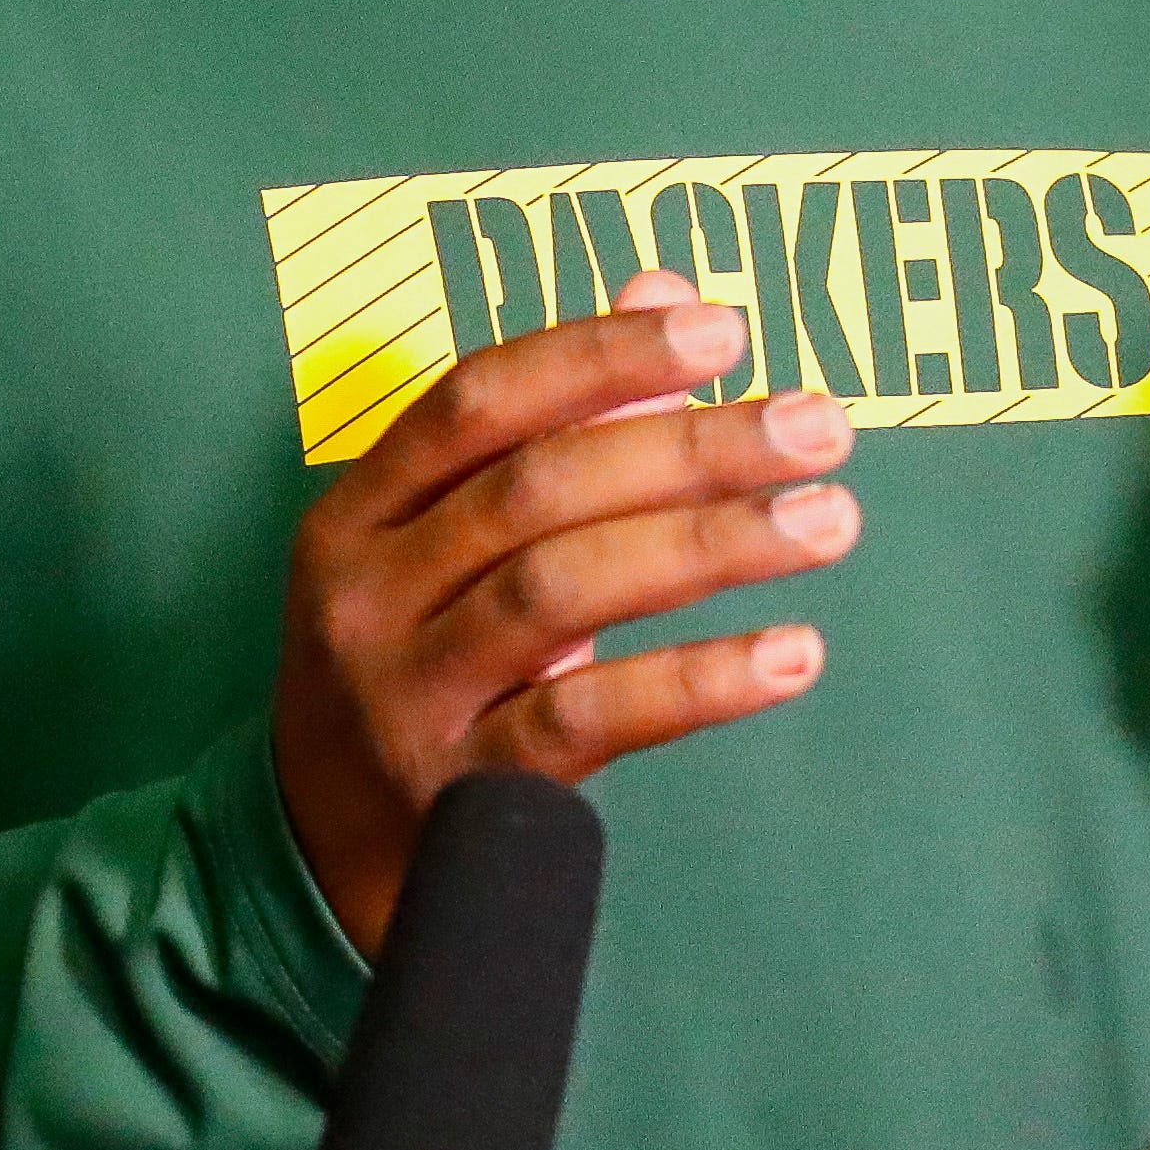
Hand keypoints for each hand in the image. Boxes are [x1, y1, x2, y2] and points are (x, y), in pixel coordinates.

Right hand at [275, 270, 858, 953]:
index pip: (479, 400)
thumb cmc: (420, 663)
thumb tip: (665, 293)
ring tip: (829, 519)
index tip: (724, 328)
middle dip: (690, 447)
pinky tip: (793, 653)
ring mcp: (408, 698)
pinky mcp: (461, 793)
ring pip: (563, 592)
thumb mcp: (447, 544)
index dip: (602, 353)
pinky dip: (699, 680)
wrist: (321, 856)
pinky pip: (590, 719)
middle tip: (819, 427)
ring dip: (712, 546)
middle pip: (536, 491)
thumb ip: (556, 421)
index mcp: (357, 513)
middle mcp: (368, 597)